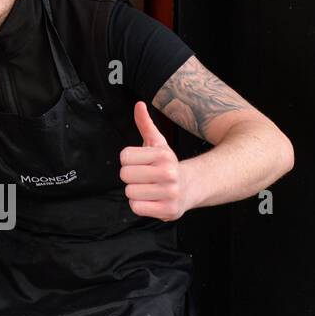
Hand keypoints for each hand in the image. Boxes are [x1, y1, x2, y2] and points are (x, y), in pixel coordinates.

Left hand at [119, 101, 186, 220]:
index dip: (129, 160)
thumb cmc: (167, 165)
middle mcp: (168, 173)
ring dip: (136, 192)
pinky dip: (140, 205)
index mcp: (163, 155)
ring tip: (150, 189)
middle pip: (125, 175)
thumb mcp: (157, 143)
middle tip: (145, 177)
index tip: (141, 163)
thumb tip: (139, 104)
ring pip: (130, 192)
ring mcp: (170, 193)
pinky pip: (136, 207)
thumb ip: (145, 124)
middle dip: (131, 177)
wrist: (190, 188)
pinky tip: (152, 200)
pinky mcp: (168, 210)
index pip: (124, 156)